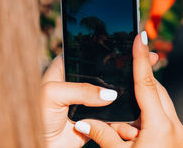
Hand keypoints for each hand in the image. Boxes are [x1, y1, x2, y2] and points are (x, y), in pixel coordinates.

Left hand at [41, 44, 159, 147]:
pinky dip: (123, 117)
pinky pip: (113, 115)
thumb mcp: (53, 94)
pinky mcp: (94, 118)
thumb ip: (81, 90)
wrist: (38, 146)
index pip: (89, 53)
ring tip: (145, 86)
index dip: (109, 49)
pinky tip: (133, 114)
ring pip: (112, 94)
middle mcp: (78, 83)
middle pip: (105, 73)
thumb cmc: (35, 116)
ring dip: (128, 93)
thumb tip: (110, 94)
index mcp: (65, 69)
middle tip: (146, 59)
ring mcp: (87, 101)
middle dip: (125, 69)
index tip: (129, 45)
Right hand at [74, 32, 182, 147]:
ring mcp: (177, 133)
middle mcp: (174, 126)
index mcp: (160, 126)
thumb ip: (102, 135)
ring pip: (160, 105)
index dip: (141, 58)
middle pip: (155, 91)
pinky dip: (146, 117)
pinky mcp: (175, 140)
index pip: (147, 84)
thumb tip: (83, 123)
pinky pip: (162, 119)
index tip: (140, 37)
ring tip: (123, 123)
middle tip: (119, 86)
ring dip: (141, 105)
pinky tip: (131, 130)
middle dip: (137, 84)